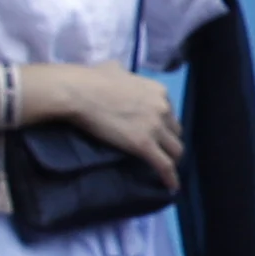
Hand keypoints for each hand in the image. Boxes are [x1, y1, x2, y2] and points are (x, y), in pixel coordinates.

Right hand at [22, 63, 182, 186]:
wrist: (78, 92)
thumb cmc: (90, 79)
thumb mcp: (114, 69)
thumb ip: (122, 73)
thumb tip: (117, 71)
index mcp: (158, 91)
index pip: (170, 112)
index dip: (164, 124)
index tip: (158, 132)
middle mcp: (162, 108)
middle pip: (175, 132)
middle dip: (169, 142)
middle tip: (161, 150)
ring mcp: (155, 128)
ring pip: (175, 150)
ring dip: (172, 159)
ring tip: (167, 168)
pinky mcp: (144, 145)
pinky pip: (164, 165)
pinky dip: (170, 177)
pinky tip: (171, 186)